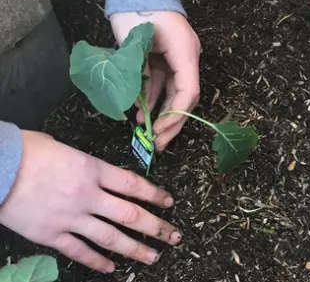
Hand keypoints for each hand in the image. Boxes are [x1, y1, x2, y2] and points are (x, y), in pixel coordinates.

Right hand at [0, 130, 181, 272]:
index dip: (155, 194)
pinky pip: (80, 252)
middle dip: (155, 227)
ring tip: (153, 257)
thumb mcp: (64, 148)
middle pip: (130, 214)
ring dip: (135, 249)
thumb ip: (85, 164)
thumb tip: (94, 171)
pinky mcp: (51, 235)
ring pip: (111, 237)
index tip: (169, 202)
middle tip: (173, 236)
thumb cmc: (27, 151)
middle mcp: (88, 195)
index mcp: (93, 170)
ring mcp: (71, 218)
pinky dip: (97, 262)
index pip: (134, 184)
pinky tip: (112, 268)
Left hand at [110, 11, 200, 150]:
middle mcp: (187, 57)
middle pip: (186, 96)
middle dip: (173, 121)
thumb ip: (139, 73)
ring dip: (162, 112)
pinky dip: (154, 97)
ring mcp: (178, 57)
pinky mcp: (167, 57)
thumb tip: (139, 103)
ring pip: (175, 92)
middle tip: (157, 143)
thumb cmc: (138, 10)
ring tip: (146, 131)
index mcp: (185, 52)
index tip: (159, 131)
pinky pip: (164, 82)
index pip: (189, 91)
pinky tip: (141, 111)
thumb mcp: (134, 44)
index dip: (177, 115)